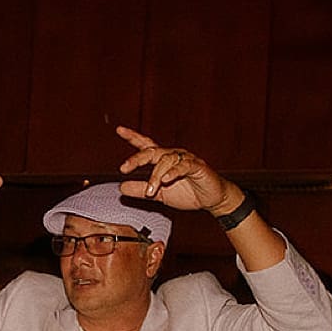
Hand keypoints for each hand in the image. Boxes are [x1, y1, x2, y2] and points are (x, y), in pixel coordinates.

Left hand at [113, 125, 231, 211]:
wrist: (212, 200)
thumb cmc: (188, 193)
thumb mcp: (159, 194)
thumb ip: (141, 190)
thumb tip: (121, 187)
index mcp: (163, 160)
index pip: (146, 146)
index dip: (133, 137)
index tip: (119, 130)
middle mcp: (173, 155)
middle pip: (152, 151)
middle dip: (137, 159)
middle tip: (124, 168)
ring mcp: (185, 159)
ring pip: (165, 160)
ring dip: (155, 176)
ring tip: (150, 191)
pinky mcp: (197, 166)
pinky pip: (183, 166)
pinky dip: (173, 172)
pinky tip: (165, 179)